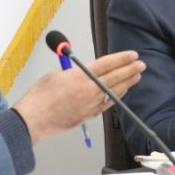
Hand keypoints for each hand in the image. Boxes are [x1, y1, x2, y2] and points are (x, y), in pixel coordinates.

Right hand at [14, 50, 144, 141]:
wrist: (34, 119)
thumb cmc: (40, 97)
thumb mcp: (55, 75)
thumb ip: (72, 71)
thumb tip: (81, 72)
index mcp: (80, 76)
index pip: (107, 63)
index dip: (121, 58)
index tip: (132, 55)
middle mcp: (89, 89)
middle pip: (115, 76)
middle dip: (130, 69)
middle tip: (140, 64)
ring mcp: (91, 103)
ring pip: (114, 90)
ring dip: (127, 82)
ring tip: (136, 76)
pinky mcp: (89, 114)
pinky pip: (108, 103)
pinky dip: (116, 96)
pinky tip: (122, 91)